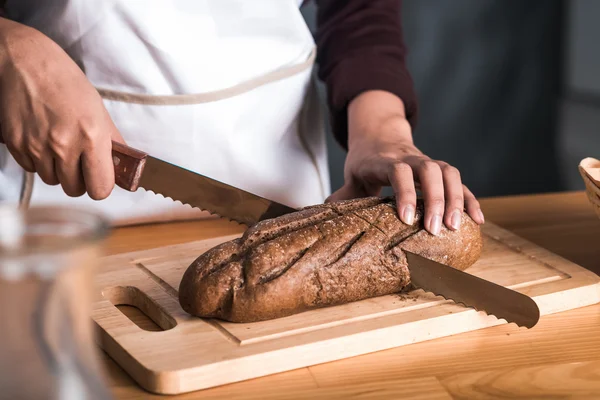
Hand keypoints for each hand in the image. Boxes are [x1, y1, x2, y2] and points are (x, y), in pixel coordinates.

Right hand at [0, 18, 123, 198]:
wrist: (27, 62)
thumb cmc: (66, 83)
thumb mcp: (99, 110)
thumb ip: (113, 143)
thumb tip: (124, 167)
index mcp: (91, 136)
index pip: (100, 188)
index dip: (101, 186)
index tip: (100, 178)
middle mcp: (64, 145)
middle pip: (75, 189)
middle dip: (80, 179)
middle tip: (80, 161)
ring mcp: (37, 146)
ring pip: (52, 180)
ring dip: (58, 170)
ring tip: (60, 146)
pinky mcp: (16, 144)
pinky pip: (31, 169)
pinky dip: (38, 161)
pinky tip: (42, 140)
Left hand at [327, 90, 484, 234]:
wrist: (381, 135)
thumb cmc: (365, 161)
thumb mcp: (351, 175)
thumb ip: (342, 196)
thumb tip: (325, 215)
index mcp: (385, 160)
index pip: (398, 171)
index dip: (404, 193)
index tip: (407, 219)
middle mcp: (410, 158)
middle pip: (429, 170)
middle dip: (434, 199)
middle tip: (434, 229)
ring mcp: (428, 162)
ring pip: (449, 172)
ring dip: (455, 198)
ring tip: (455, 227)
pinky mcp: (441, 171)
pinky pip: (460, 182)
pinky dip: (470, 199)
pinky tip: (476, 220)